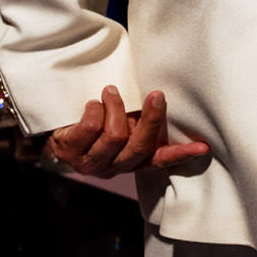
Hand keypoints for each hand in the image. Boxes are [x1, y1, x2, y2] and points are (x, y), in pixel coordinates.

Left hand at [46, 86, 209, 177]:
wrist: (54, 129)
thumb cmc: (95, 121)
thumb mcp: (122, 121)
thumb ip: (139, 119)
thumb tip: (161, 97)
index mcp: (132, 159)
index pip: (160, 159)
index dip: (181, 154)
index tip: (202, 147)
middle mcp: (115, 166)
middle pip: (139, 146)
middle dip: (151, 118)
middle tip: (157, 94)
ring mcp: (92, 163)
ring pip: (114, 136)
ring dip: (115, 107)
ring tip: (110, 91)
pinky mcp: (70, 153)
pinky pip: (89, 128)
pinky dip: (94, 110)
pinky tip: (92, 103)